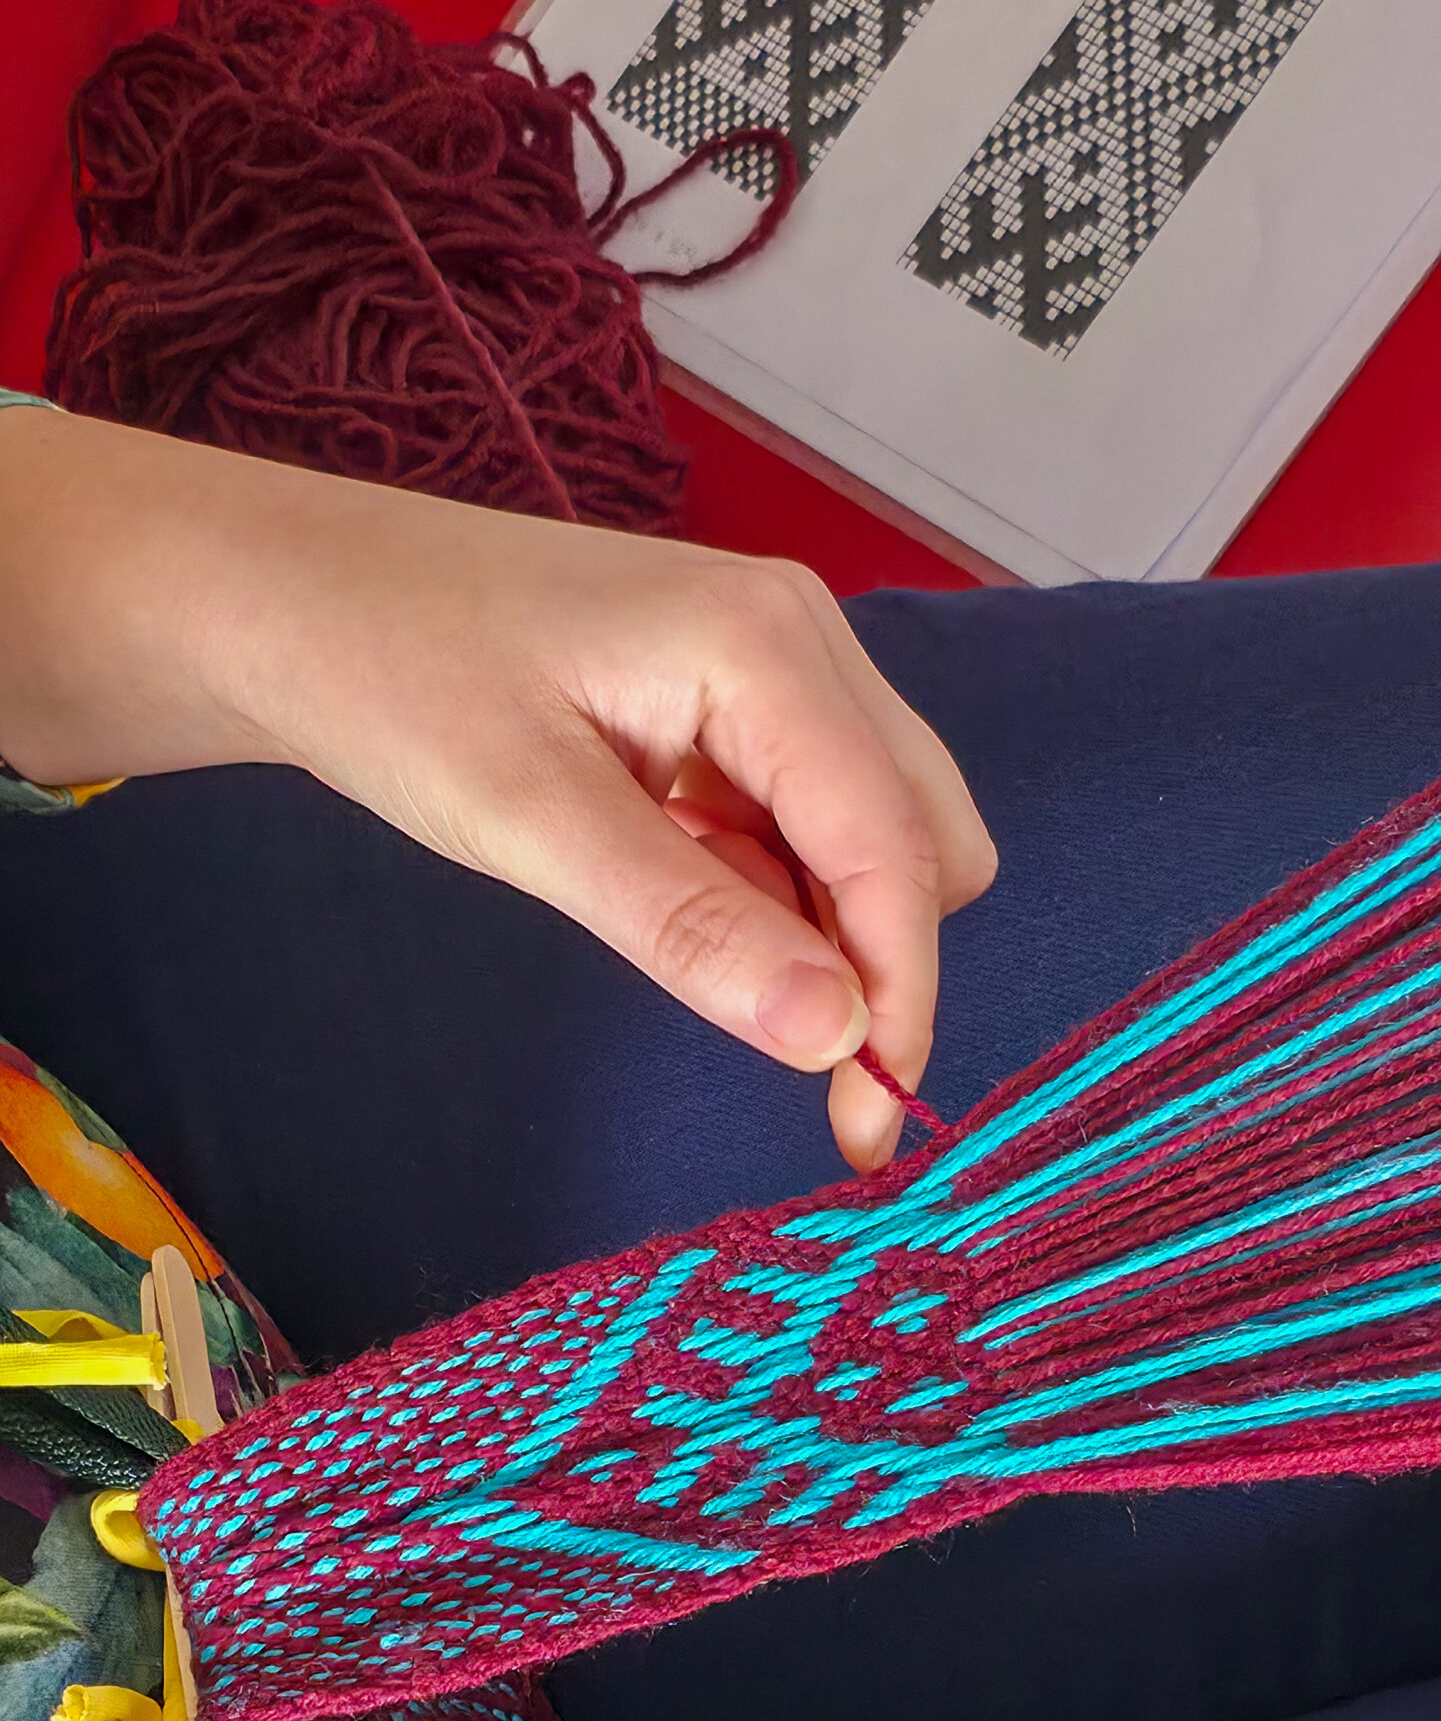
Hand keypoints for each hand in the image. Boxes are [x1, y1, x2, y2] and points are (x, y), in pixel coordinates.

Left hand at [0, 407, 993, 1169]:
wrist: (290, 597)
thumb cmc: (392, 684)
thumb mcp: (532, 822)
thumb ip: (692, 928)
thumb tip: (839, 1037)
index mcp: (767, 646)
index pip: (895, 848)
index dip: (900, 993)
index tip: (869, 1123)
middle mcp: (800, 639)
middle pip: (922, 834)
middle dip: (886, 959)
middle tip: (808, 1077)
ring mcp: (770, 663)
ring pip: (874, 832)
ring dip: (831, 929)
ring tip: (718, 978)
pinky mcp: (731, 699)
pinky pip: (803, 818)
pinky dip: (777, 890)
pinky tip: (687, 907)